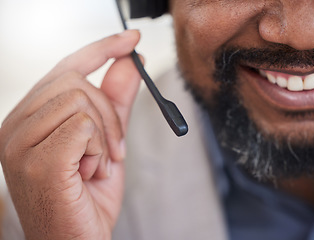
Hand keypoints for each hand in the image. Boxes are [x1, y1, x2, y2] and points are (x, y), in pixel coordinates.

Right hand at [0, 30, 140, 239]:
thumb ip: (116, 100)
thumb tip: (129, 62)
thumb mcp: (108, 140)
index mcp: (31, 118)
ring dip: (105, 135)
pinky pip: (83, 126)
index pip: (66, 68)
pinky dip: (99, 149)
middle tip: (117, 148)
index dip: (101, 48)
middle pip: (75, 81)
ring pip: (80, 100)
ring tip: (98, 164)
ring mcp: (19, 142)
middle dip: (110, 113)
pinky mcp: (35, 160)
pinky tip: (89, 172)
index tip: (131, 39)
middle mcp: (16, 124)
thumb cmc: (88, 195)